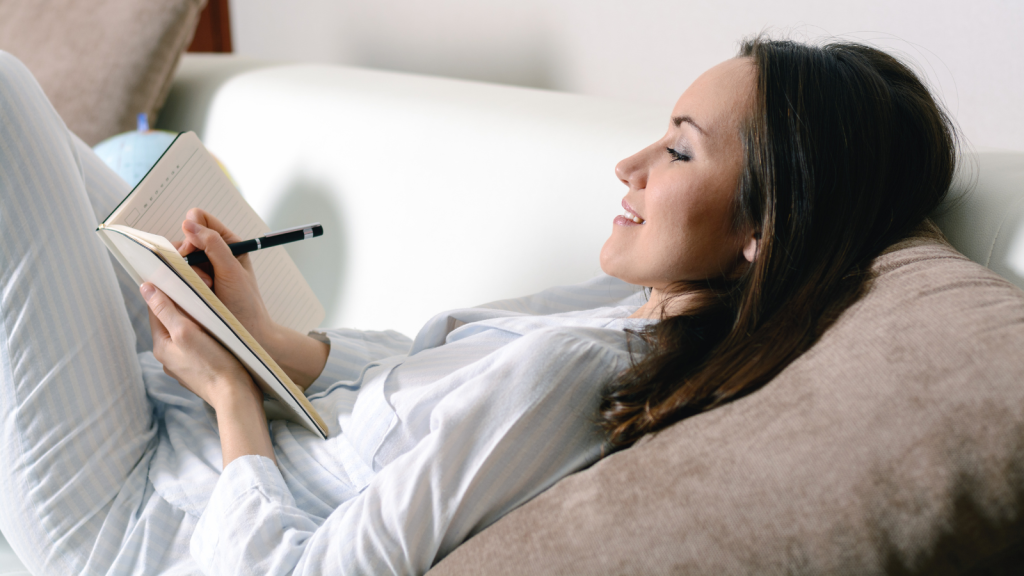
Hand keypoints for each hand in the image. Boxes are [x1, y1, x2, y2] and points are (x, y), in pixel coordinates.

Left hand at [142, 281, 255, 408]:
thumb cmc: (214, 363)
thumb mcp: (186, 331)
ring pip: (186, 335)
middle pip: (172, 322)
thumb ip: (165, 309)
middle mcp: (169, 357)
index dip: (167, 292)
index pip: (157, 310)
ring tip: (212, 313)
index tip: (181, 279)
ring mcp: (184, 366)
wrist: (236, 395)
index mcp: (161, 346)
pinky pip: (198, 347)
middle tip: (201, 295)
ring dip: (196, 322)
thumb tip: (145, 288)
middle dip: (183, 308)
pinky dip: (205, 337)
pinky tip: (219, 335)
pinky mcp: (200, 371)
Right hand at [177, 208, 275, 345]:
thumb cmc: (244, 303)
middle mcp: (213, 253)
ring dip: (186, 271)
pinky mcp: (190, 283)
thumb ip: (213, 245)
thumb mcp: (231, 271)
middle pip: (185, 239)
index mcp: (229, 243)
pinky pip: (175, 274)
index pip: (201, 219)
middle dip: (188, 254)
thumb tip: (189, 222)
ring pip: (178, 257)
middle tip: (201, 275)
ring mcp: (201, 268)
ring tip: (204, 288)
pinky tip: (193, 293)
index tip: (191, 244)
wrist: (245, 335)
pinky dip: (181, 281)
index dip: (192, 228)